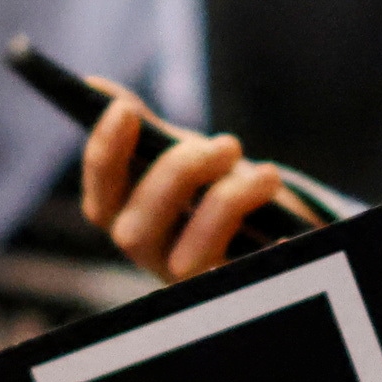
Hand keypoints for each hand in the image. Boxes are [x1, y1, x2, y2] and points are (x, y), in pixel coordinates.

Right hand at [83, 84, 297, 281]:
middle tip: (226, 143)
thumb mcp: (181, 157)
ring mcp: (190, 282)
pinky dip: (267, 253)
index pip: (98, 200)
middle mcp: (151, 258)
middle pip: (135, 233)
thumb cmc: (211, 188)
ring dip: (229, 205)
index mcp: (129, 221)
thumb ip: (144, 130)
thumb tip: (95, 87)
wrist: (262, 232)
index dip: (103, 155)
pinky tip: (286, 234)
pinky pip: (246, 280)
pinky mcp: (233, 294)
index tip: (124, 109)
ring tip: (268, 175)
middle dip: (178, 176)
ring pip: (190, 258)